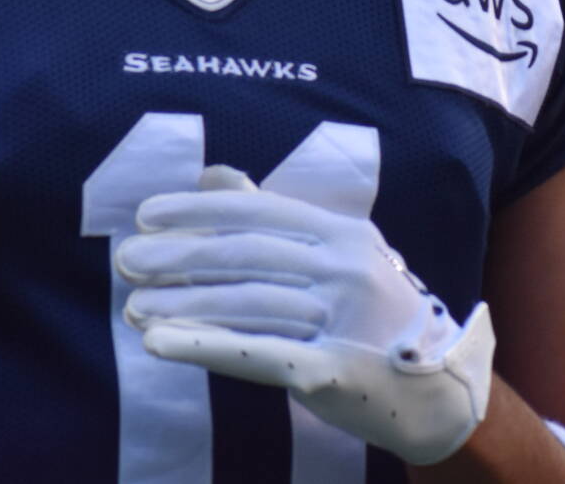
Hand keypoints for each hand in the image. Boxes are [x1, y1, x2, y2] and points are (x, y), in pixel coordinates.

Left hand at [115, 165, 494, 464]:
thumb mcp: (338, 254)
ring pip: (246, 304)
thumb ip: (275, 215)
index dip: (199, 211)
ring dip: (182, 305)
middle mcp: (346, 270)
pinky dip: (204, 346)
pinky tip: (162, 344)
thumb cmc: (375, 315)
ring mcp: (343, 321)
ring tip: (134, 309)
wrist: (439, 390)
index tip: (146, 217)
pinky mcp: (332, 372)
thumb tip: (213, 174)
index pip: (260, 211)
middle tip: (125, 262)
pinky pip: (258, 354)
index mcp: (344, 234)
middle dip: (179, 257)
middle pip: (247, 255)